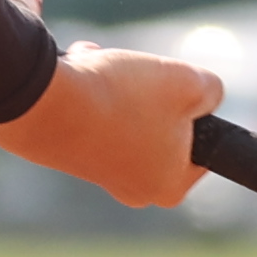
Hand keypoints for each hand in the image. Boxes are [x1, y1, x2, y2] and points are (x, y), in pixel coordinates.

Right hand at [0, 43, 223, 212]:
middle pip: (161, 122)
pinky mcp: (69, 154)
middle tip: (137, 75)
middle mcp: (135, 189)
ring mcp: (99, 173)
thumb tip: (206, 99)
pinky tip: (79, 71)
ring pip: (126, 112)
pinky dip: (90, 89)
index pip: (203, 141)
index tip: (172, 90)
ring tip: (99, 67)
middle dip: (150, 89)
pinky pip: (94, 114)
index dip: (192, 104)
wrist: (43, 102)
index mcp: (170, 186)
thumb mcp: (189, 83)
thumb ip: (213, 91)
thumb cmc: (122, 97)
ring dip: (118, 81)